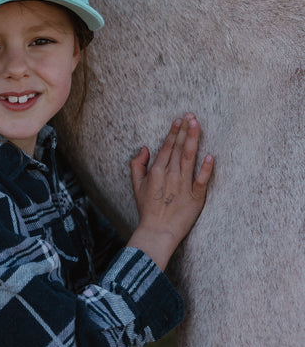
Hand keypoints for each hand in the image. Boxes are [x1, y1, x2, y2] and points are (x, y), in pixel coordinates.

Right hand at [127, 114, 212, 270]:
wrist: (157, 232)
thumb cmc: (147, 209)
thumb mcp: (136, 185)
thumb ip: (137, 165)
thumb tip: (145, 148)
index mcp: (157, 171)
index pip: (168, 147)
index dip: (174, 132)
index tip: (179, 119)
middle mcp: (170, 175)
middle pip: (179, 148)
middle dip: (185, 130)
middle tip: (191, 115)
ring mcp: (183, 186)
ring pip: (190, 158)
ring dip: (193, 140)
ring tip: (197, 125)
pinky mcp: (195, 198)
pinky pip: (201, 181)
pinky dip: (205, 169)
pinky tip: (210, 156)